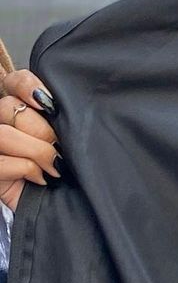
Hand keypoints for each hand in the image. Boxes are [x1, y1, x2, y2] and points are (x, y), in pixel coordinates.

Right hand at [0, 70, 59, 211]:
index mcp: (20, 107)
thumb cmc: (67, 165)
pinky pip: (2, 162)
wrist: (63, 202)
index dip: (28, 85)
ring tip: (54, 167)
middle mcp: (1, 122)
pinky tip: (41, 178)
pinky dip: (27, 170)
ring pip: (4, 135)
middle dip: (42, 130)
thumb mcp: (66, 136)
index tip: (50, 105)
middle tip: (59, 149)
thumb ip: (59, 116)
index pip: (15, 80)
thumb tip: (60, 105)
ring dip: (37, 152)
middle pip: (9, 107)